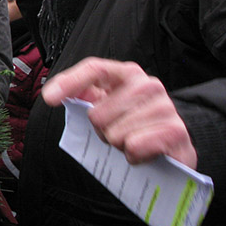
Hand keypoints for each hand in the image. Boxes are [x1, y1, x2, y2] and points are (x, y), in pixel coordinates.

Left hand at [42, 57, 196, 168]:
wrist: (174, 144)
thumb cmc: (135, 124)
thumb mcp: (108, 106)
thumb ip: (84, 95)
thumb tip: (53, 93)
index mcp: (128, 74)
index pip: (95, 69)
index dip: (69, 82)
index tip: (50, 98)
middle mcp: (148, 84)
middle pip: (98, 114)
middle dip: (102, 131)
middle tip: (118, 132)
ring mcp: (164, 106)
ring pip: (115, 134)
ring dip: (119, 145)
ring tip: (133, 141)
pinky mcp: (175, 131)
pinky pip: (134, 146)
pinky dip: (134, 156)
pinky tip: (144, 152)